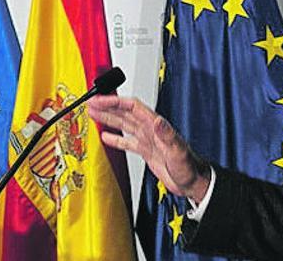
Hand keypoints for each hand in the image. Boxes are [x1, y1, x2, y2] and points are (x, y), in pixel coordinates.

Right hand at [88, 95, 210, 201]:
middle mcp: (150, 130)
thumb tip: (158, 120)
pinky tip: (106, 137)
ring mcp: (147, 140)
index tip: (100, 100)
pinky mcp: (146, 151)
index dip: (115, 102)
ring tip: (93, 114)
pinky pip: (127, 141)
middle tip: (91, 103)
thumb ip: (167, 135)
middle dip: (107, 107)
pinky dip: (116, 138)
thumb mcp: (178, 151)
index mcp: (156, 126)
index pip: (132, 107)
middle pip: (125, 113)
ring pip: (124, 125)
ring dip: (108, 119)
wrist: (192, 182)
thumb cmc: (189, 167)